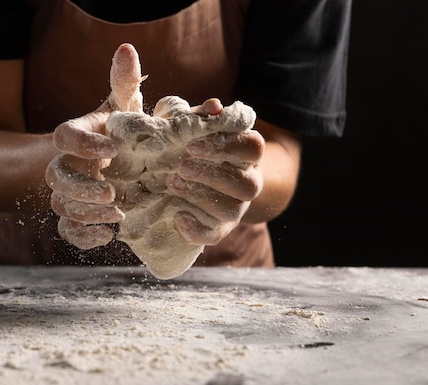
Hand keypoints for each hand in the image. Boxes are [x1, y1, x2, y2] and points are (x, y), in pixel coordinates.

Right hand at [45, 43, 144, 248]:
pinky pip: (67, 231)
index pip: (65, 136)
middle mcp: (65, 164)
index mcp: (76, 136)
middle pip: (57, 177)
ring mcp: (67, 193)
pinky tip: (107, 236)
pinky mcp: (74, 216)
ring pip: (61, 206)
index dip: (83, 144)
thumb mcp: (122, 108)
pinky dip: (83, 237)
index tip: (112, 150)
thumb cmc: (117, 132)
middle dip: (81, 186)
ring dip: (86, 212)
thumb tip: (127, 49)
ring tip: (116, 215)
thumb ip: (124, 84)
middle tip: (112, 191)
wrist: (106, 163)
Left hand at [167, 99, 264, 245]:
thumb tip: (213, 106)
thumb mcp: (192, 127)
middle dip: (212, 174)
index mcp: (247, 154)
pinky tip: (177, 217)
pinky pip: (215, 235)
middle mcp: (249, 182)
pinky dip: (197, 230)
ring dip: (202, 196)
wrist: (190, 179)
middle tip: (182, 165)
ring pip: (232, 209)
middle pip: (246, 182)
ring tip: (173, 183)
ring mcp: (237, 208)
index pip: (253, 147)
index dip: (227, 146)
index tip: (194, 145)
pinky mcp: (220, 228)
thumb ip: (200, 116)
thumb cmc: (191, 146)